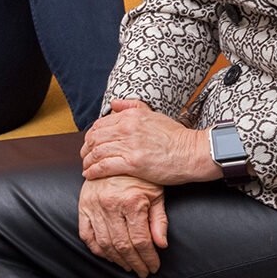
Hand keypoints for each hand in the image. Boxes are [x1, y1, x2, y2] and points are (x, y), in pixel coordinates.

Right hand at [77, 175, 168, 275]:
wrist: (115, 155)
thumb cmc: (139, 175)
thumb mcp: (156, 194)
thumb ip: (159, 220)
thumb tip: (161, 245)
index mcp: (130, 201)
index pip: (140, 240)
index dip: (148, 258)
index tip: (153, 267)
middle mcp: (110, 204)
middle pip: (122, 246)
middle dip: (135, 263)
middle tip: (142, 271)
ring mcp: (93, 206)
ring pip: (104, 244)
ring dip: (117, 260)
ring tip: (128, 266)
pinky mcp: (82, 206)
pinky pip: (86, 235)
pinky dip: (97, 249)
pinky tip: (109, 255)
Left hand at [80, 99, 220, 185]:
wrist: (192, 152)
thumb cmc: (175, 136)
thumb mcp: (154, 114)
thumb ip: (133, 106)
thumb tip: (114, 103)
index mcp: (131, 115)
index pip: (100, 124)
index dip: (91, 135)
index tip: (90, 144)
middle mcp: (127, 128)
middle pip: (95, 138)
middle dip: (86, 149)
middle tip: (84, 157)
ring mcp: (129, 146)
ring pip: (97, 152)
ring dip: (87, 161)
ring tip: (86, 167)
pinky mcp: (132, 163)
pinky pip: (104, 166)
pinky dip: (93, 171)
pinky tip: (90, 175)